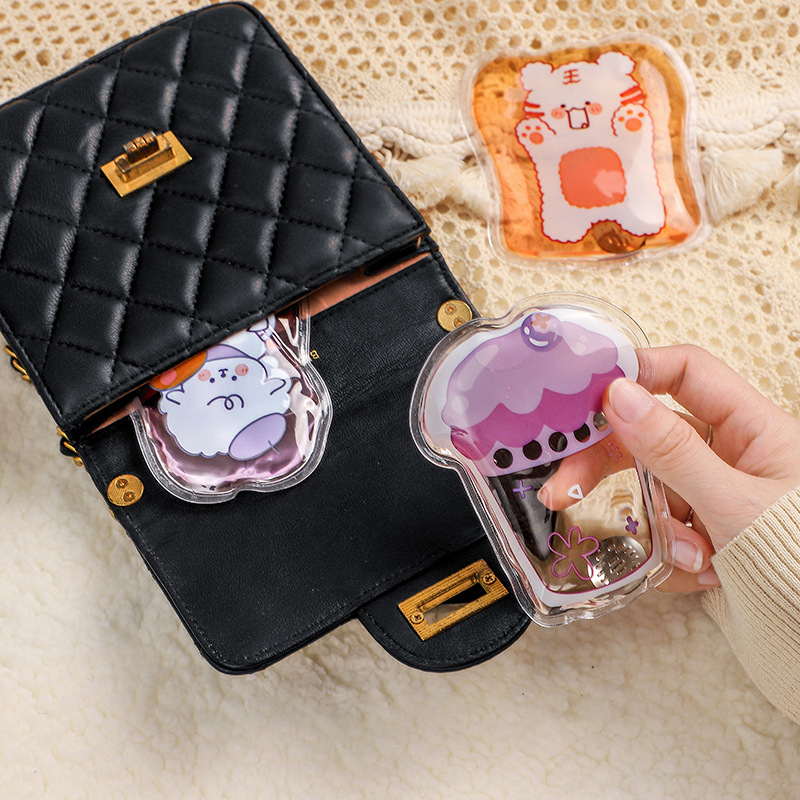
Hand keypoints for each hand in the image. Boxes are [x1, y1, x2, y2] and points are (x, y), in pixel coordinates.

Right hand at [602, 345, 799, 591]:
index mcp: (752, 427)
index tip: (584, 396)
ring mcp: (714, 496)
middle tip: (563, 489)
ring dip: (660, 530)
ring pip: (652, 492)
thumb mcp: (734, 504)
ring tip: (696, 559)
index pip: (686, 373)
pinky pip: (661, 532)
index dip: (637, 373)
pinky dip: (671, 557)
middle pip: (648, 435)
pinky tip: (707, 575)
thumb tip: (617, 395)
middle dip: (607, 466)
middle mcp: (729, 455)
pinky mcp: (703, 534)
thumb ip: (672, 450)